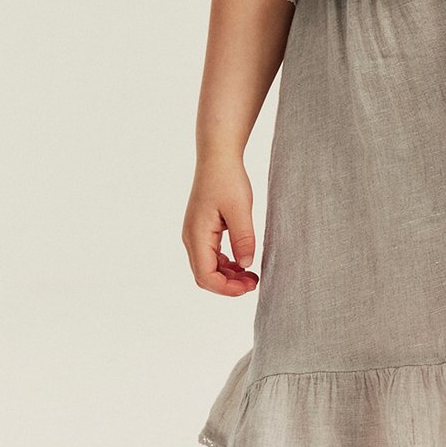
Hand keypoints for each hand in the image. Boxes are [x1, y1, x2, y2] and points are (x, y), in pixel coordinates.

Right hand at [183, 157, 259, 295]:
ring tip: (252, 275)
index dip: (227, 288)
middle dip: (228, 285)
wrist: (218, 158)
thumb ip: (243, 239)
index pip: (205, 276)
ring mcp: (195, 234)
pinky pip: (210, 256)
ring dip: (228, 275)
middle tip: (254, 282)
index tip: (250, 286)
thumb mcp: (240, 209)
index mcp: (197, 235)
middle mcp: (191, 238)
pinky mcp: (202, 229)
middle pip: (204, 276)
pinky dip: (226, 264)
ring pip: (207, 267)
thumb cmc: (228, 179)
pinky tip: (243, 261)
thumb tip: (246, 265)